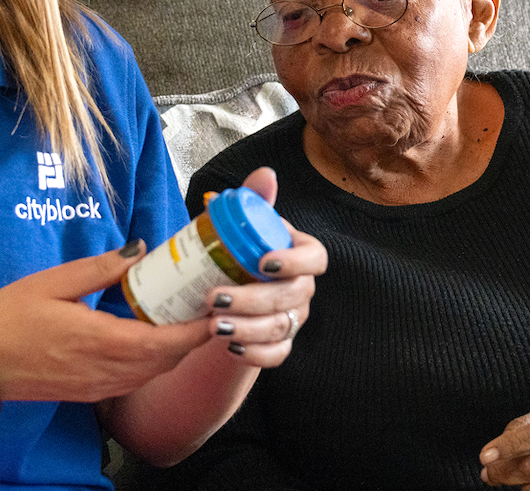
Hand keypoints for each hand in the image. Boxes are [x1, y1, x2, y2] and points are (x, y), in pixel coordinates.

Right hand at [0, 241, 212, 403]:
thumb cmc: (9, 318)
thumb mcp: (53, 282)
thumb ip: (100, 268)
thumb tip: (139, 249)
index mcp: (99, 340)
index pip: (164, 343)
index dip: (195, 331)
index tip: (215, 309)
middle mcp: (104, 370)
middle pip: (165, 361)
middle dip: (190, 339)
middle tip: (204, 307)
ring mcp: (97, 386)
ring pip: (150, 374)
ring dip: (172, 352)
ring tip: (184, 320)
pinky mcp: (88, 392)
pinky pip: (132, 380)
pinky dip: (151, 363)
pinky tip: (149, 340)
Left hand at [203, 167, 328, 367]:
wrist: (226, 289)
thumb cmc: (237, 251)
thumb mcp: (240, 224)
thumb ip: (254, 200)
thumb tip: (266, 174)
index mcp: (300, 253)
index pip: (315, 258)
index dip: (294, 262)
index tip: (261, 263)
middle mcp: (303, 287)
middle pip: (292, 296)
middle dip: (253, 300)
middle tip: (214, 298)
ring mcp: (295, 317)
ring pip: (281, 328)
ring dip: (247, 329)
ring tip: (213, 325)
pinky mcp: (281, 343)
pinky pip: (277, 354)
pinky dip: (254, 354)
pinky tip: (230, 347)